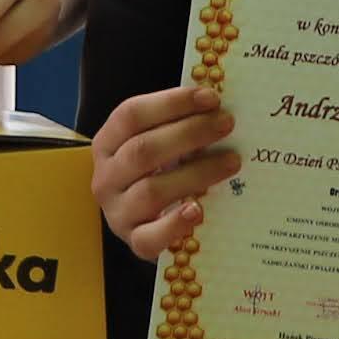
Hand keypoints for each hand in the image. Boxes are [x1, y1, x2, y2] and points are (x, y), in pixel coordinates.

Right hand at [92, 81, 238, 260]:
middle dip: (189, 133)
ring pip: (152, 191)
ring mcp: (117, 212)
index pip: (131, 115)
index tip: (211, 97)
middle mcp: (106, 177)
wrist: (142, 218)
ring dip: (196, 173)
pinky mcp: (134, 241)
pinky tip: (199, 210)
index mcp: (107, 143)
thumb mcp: (157, 144)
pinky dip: (175, 224)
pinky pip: (150, 237)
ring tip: (232, 162)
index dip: (171, 103)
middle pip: (143, 150)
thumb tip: (218, 107)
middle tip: (226, 124)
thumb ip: (178, 126)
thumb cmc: (156, 171)